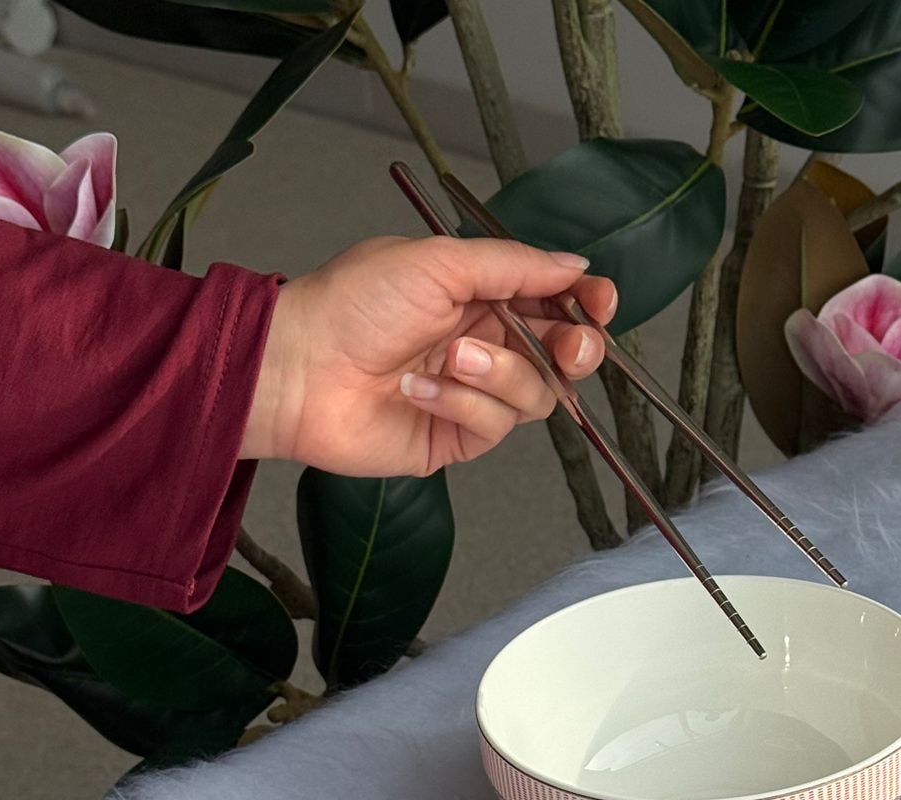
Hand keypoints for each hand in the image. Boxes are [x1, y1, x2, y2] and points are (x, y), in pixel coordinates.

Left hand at [240, 235, 616, 475]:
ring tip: (450, 358)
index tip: (599, 302)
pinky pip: (494, 424)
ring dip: (500, 374)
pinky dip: (462, 402)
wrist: (301, 368)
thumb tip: (575, 263)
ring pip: (536, 394)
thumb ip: (514, 265)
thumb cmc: (352, 305)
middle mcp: (486, 345)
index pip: (556, 301)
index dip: (587, 303)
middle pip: (563, 355)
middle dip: (572, 349)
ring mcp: (474, 394)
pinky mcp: (458, 437)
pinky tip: (419, 388)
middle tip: (565, 345)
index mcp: (482, 295)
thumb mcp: (439, 262)